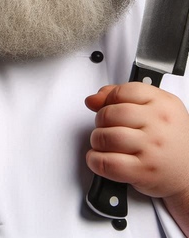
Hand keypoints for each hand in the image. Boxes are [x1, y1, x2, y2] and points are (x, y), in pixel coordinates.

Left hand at [85, 82, 188, 199]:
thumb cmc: (170, 140)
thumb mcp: (156, 109)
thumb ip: (122, 96)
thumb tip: (93, 99)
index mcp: (163, 103)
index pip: (121, 92)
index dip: (107, 99)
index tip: (108, 107)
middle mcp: (158, 124)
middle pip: (109, 114)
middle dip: (100, 121)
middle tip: (107, 128)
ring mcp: (152, 148)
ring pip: (105, 137)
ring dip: (97, 141)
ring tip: (105, 144)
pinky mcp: (144, 172)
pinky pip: (107, 163)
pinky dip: (95, 161)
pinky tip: (101, 158)